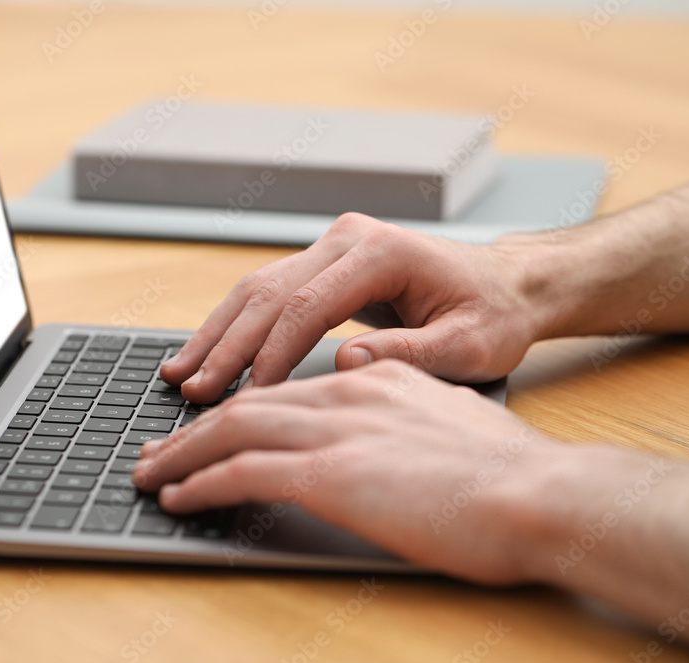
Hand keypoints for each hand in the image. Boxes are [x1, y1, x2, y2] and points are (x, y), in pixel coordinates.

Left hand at [135, 360, 557, 584]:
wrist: (543, 493)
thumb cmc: (508, 470)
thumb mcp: (446, 417)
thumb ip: (397, 407)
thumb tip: (367, 417)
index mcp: (374, 377)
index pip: (285, 386)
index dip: (236, 405)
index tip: (205, 426)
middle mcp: (347, 390)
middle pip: (246, 400)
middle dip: (191, 427)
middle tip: (155, 450)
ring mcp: (337, 428)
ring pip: (233, 428)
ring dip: (181, 453)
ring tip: (148, 475)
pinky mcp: (332, 471)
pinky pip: (244, 470)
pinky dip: (202, 483)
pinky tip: (179, 498)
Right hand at [160, 213, 545, 404]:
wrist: (507, 284)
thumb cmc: (494, 314)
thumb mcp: (470, 345)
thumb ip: (410, 353)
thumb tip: (344, 363)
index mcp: (381, 253)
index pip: (308, 306)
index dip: (272, 353)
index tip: (248, 396)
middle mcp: (348, 240)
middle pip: (269, 293)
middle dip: (227, 345)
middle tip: (192, 388)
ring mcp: (331, 246)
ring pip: (257, 289)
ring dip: (218, 333)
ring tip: (181, 372)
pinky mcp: (324, 263)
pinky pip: (269, 293)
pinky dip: (235, 325)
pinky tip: (210, 352)